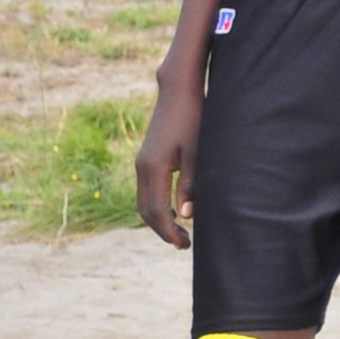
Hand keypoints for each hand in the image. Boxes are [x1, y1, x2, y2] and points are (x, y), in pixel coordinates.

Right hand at [136, 74, 202, 249]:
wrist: (179, 93)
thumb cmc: (193, 119)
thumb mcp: (197, 152)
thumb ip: (191, 184)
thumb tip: (185, 215)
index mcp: (153, 167)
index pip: (156, 210)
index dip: (169, 231)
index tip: (184, 244)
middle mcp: (142, 167)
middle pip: (146, 210)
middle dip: (163, 230)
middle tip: (184, 244)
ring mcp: (142, 162)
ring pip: (143, 201)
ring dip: (159, 219)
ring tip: (180, 232)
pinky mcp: (146, 158)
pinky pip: (147, 190)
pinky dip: (157, 205)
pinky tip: (174, 210)